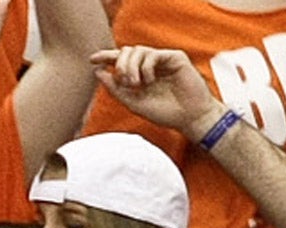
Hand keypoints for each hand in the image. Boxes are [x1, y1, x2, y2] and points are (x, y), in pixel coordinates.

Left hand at [91, 46, 221, 137]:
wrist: (192, 119)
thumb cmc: (167, 114)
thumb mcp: (134, 103)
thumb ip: (115, 89)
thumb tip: (97, 72)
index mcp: (141, 74)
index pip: (120, 59)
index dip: (106, 56)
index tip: (93, 60)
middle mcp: (151, 65)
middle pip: (126, 51)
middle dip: (120, 64)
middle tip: (126, 81)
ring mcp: (163, 61)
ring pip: (137, 50)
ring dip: (131, 66)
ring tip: (136, 83)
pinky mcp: (175, 58)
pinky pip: (152, 54)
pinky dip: (146, 66)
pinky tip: (150, 80)